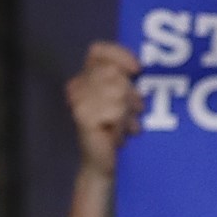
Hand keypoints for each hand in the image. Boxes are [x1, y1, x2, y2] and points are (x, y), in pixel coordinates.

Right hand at [66, 42, 141, 174]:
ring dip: (128, 112)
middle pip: (113, 72)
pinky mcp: (83, 118)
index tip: (138, 70)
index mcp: (85, 78)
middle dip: (130, 93)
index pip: (98, 51)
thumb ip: (124, 79)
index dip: (119, 55)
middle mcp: (77, 87)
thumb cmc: (116, 130)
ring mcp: (79, 102)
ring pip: (117, 92)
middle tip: (134, 112)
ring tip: (126, 126)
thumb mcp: (123, 99)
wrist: (103, 165)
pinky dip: (122, 124)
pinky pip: (114, 110)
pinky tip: (118, 135)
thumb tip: (138, 68)